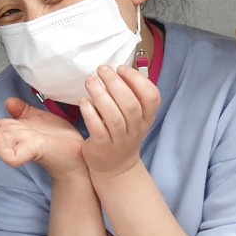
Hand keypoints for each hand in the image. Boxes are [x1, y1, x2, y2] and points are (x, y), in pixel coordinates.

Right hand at [0, 91, 86, 178]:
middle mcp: (9, 140)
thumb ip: (21, 111)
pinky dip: (1, 147)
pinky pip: (10, 156)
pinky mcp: (31, 152)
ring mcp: (18, 147)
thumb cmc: (58, 139)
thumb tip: (8, 101)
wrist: (78, 153)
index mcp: (8, 131)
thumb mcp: (36, 118)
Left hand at [78, 65, 157, 179]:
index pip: (152, 97)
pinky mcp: (103, 146)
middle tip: (102, 69)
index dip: (138, 80)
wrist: (115, 167)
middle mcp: (136, 129)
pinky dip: (90, 113)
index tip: (121, 68)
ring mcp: (120, 139)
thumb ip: (130, 95)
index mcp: (146, 117)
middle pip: (130, 104)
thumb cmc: (122, 132)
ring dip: (101, 96)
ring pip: (114, 117)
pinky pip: (98, 129)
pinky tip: (83, 101)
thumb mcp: (134, 117)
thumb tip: (118, 69)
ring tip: (90, 81)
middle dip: (115, 83)